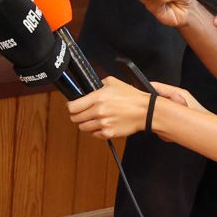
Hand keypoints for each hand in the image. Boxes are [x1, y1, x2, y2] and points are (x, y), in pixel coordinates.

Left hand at [67, 75, 199, 140]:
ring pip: (83, 128)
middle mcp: (98, 111)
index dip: (72, 107)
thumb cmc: (131, 97)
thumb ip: (98, 85)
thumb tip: (88, 88)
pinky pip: (94, 134)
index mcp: (97, 98)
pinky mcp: (108, 133)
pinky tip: (102, 124)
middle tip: (84, 113)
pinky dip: (95, 131)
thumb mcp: (112, 82)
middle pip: (75, 118)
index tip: (73, 106)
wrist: (145, 111)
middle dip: (78, 115)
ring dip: (86, 123)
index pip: (73, 107)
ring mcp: (103, 124)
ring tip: (94, 119)